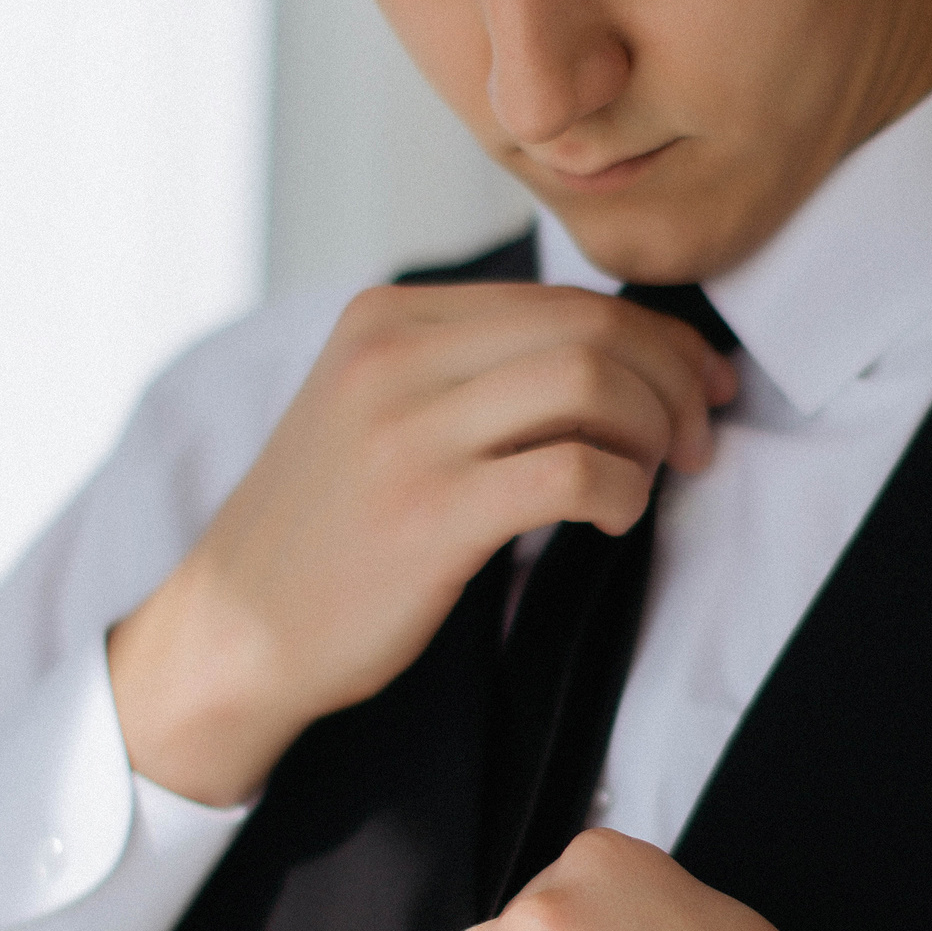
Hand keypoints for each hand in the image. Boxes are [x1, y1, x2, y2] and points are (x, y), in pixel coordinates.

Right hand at [108, 283, 735, 804]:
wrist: (234, 632)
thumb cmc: (326, 535)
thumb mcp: (374, 411)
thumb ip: (468, 370)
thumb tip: (613, 356)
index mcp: (388, 317)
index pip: (561, 298)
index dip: (655, 339)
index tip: (698, 386)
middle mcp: (394, 355)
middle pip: (590, 329)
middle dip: (672, 381)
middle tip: (697, 440)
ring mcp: (408, 431)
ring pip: (591, 383)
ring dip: (653, 433)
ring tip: (654, 481)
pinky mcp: (430, 512)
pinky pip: (574, 471)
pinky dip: (622, 491)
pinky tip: (615, 520)